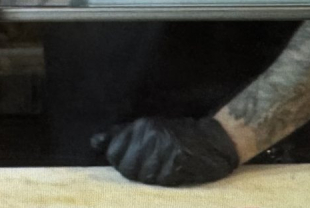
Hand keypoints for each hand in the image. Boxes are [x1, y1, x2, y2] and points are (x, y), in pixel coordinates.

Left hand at [94, 117, 239, 186]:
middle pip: (125, 167)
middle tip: (148, 164)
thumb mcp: (148, 128)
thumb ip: (120, 135)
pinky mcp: (176, 167)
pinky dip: (161, 180)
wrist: (214, 141)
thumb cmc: (177, 134)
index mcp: (142, 127)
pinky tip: (169, 171)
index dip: (119, 159)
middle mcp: (151, 138)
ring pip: (140, 177)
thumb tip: (94, 142)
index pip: (113, 153)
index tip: (132, 157)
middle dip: (132, 169)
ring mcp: (164, 153)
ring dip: (148, 175)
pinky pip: (158, 181)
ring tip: (160, 166)